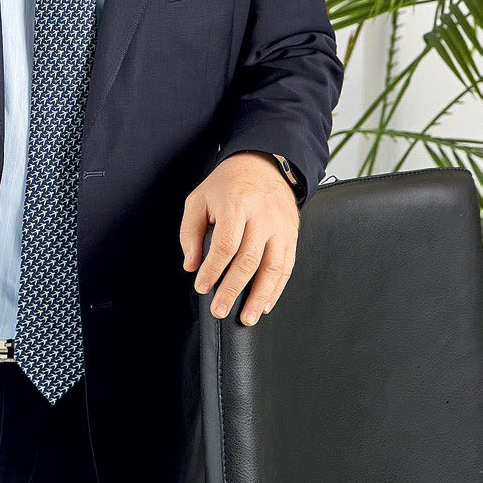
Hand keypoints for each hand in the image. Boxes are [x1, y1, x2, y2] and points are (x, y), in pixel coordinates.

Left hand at [180, 150, 299, 325]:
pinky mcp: (291, 234)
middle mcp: (262, 216)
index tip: (201, 286)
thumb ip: (190, 232)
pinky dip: (276, 288)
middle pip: (249, 260)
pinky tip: (266, 304)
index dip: (213, 269)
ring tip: (247, 317)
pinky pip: (286, 266)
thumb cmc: (226, 185)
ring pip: (272, 267)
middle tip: (219, 310)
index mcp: (236, 204)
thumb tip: (191, 265)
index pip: (225, 244)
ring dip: (259, 297)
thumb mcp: (199, 199)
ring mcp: (280, 226)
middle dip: (233, 289)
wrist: (262, 164)